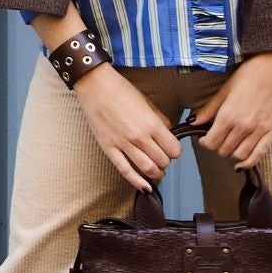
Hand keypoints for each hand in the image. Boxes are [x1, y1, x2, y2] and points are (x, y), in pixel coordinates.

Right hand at [74, 66, 183, 193]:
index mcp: (152, 124)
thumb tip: (169, 131)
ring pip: (148, 169)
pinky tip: (145, 187)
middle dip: (166, 161)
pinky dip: (138, 182)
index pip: (174, 149)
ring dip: (156, 173)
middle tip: (163, 157)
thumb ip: (160, 119)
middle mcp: (140, 137)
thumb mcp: (147, 102)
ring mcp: (123, 145)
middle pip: (163, 161)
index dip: (175, 150)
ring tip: (157, 171)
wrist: (96, 86)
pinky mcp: (109, 149)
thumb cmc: (121, 90)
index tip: (172, 148)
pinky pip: (125, 171)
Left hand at [186, 50, 271, 169]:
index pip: (211, 142)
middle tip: (217, 139)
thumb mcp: (225, 89)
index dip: (205, 143)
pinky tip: (241, 162)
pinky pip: (259, 155)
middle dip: (217, 147)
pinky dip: (248, 162)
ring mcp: (259, 130)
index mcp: (228, 115)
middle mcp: (243, 126)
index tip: (204, 138)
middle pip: (224, 151)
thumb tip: (193, 122)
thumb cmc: (249, 74)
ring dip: (231, 154)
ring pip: (239, 156)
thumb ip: (209, 109)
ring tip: (230, 145)